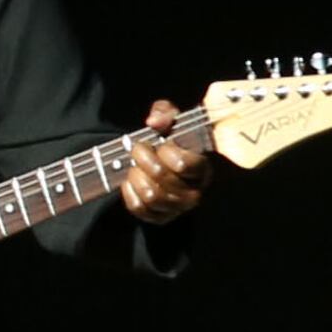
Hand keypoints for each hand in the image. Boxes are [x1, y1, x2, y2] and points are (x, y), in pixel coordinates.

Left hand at [117, 101, 208, 224]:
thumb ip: (165, 113)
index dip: (166, 152)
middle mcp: (194, 192)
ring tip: (135, 167)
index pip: (182, 164)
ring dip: (136, 176)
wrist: (164, 160)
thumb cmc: (171, 140)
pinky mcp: (161, 218)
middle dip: (144, 160)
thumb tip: (154, 122)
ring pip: (150, 195)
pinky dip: (129, 192)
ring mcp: (177, 208)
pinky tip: (131, 181)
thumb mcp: (171, 120)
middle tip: (139, 151)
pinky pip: (139, 208)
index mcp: (202, 169)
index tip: (160, 144)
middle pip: (162, 179)